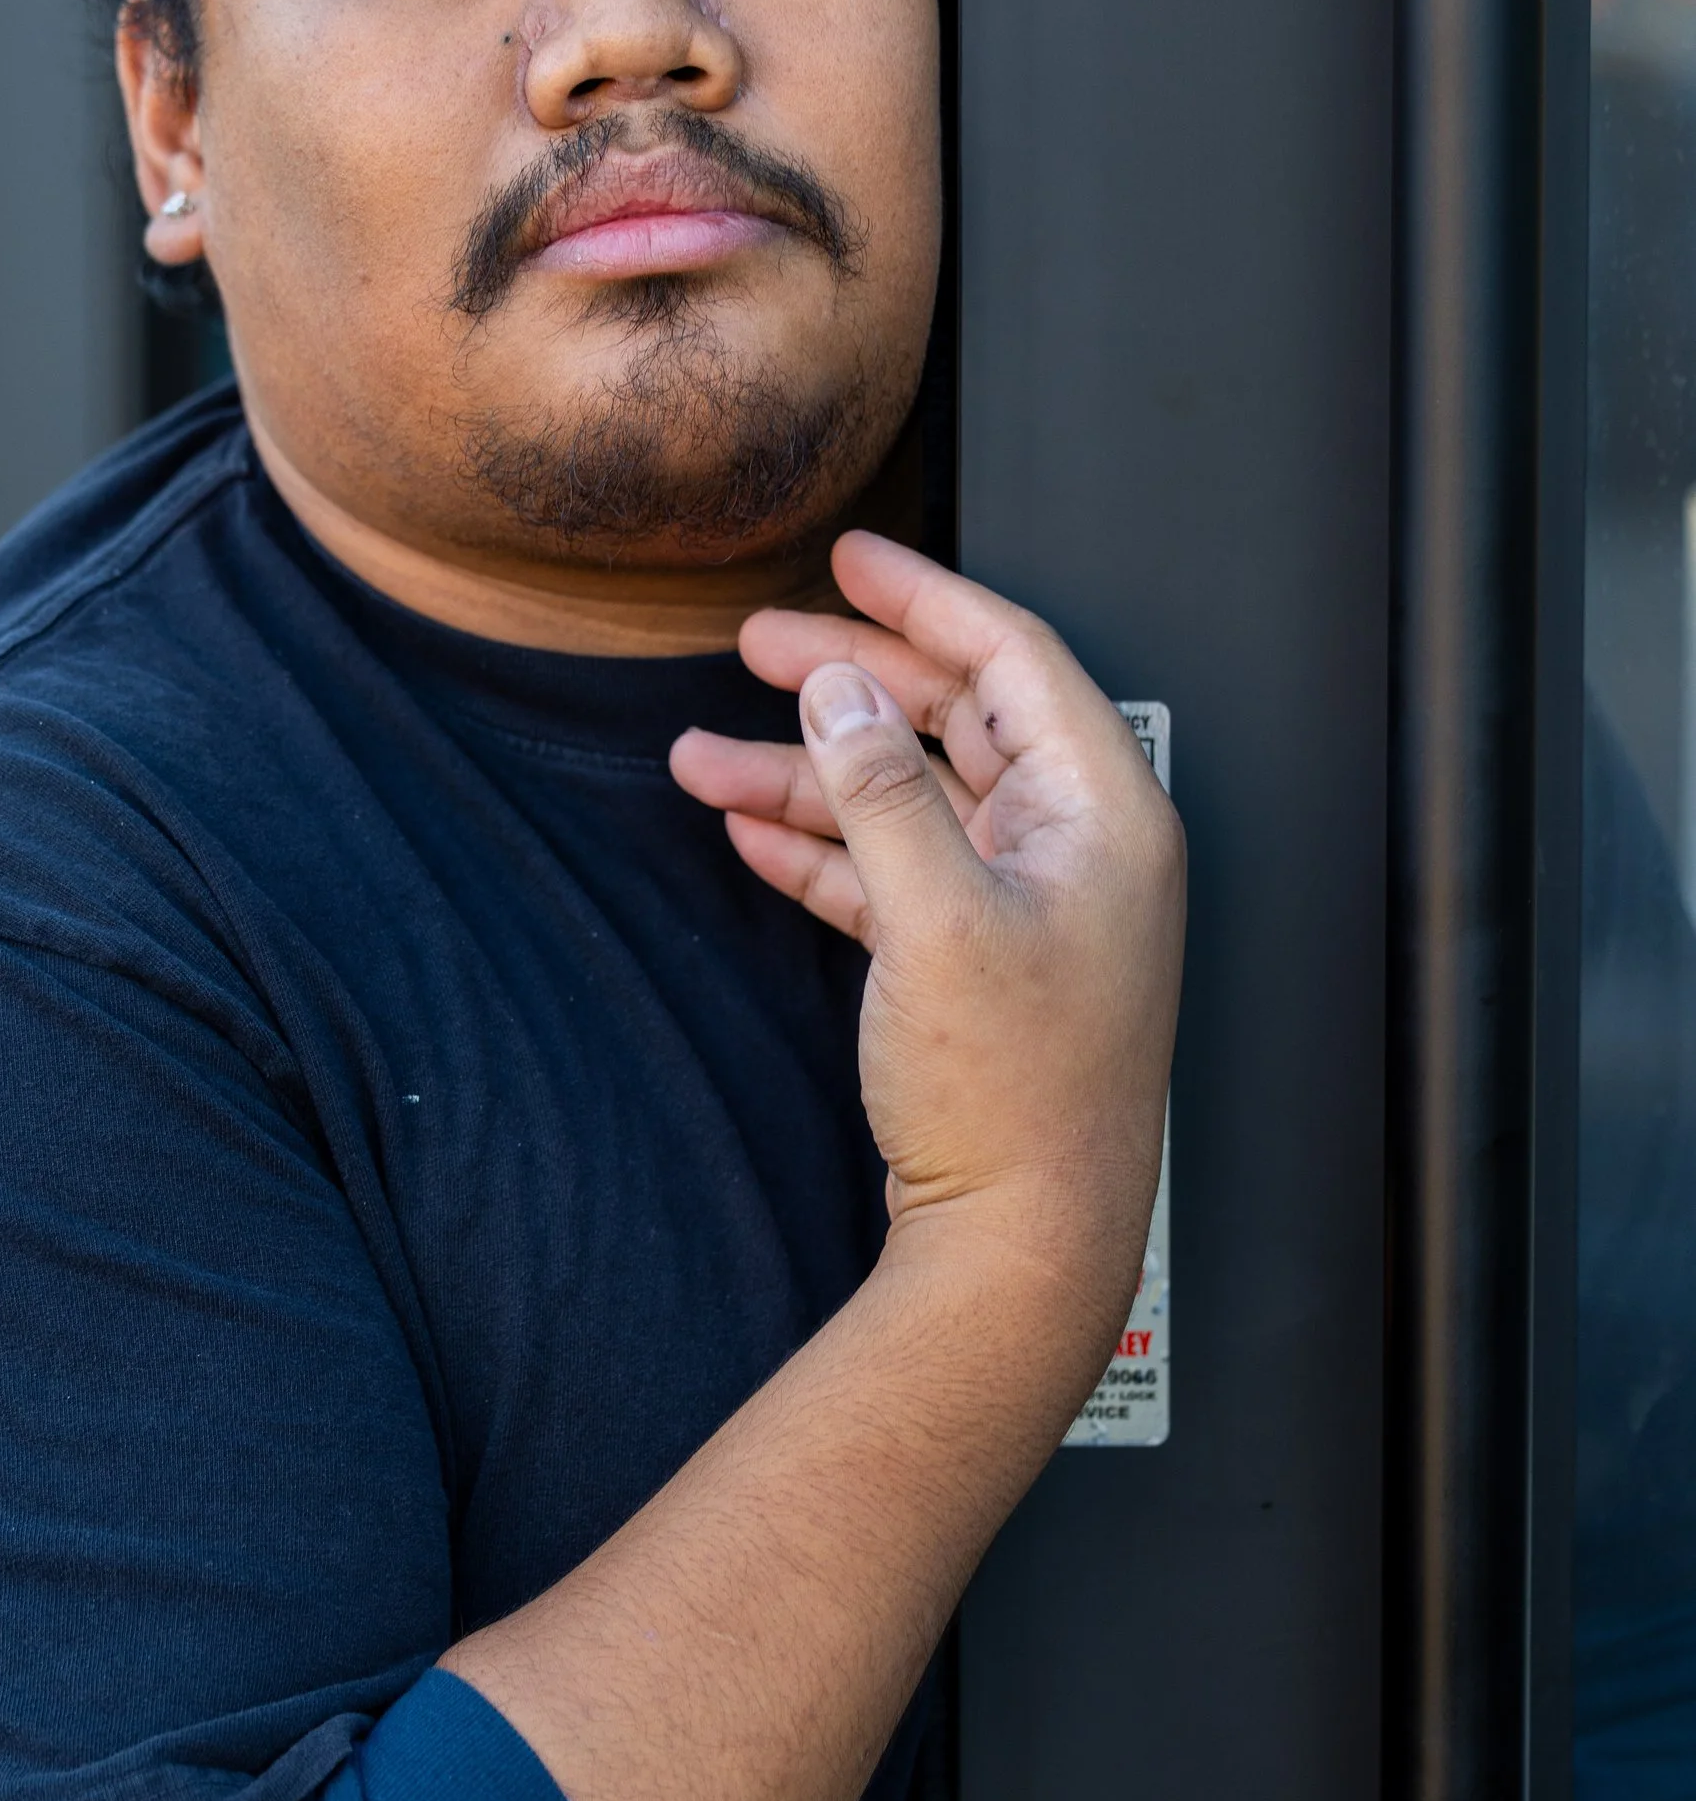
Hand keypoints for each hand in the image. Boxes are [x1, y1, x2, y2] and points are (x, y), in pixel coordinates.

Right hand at [670, 530, 1182, 1380]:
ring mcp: (1026, 907)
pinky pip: (892, 874)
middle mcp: (1074, 849)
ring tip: (699, 760)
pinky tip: (749, 832)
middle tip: (754, 642)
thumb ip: (882, 794)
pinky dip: (822, 849)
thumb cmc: (1016, 1096)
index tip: (848, 556)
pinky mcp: (976, 966)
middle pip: (953, 720)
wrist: (1024, 1244)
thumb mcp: (936, 922)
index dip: (923, 600)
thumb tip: (840, 692)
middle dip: (847, 682)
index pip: (1014, 660)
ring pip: (905, 801)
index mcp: (1102, 816)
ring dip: (805, 776)